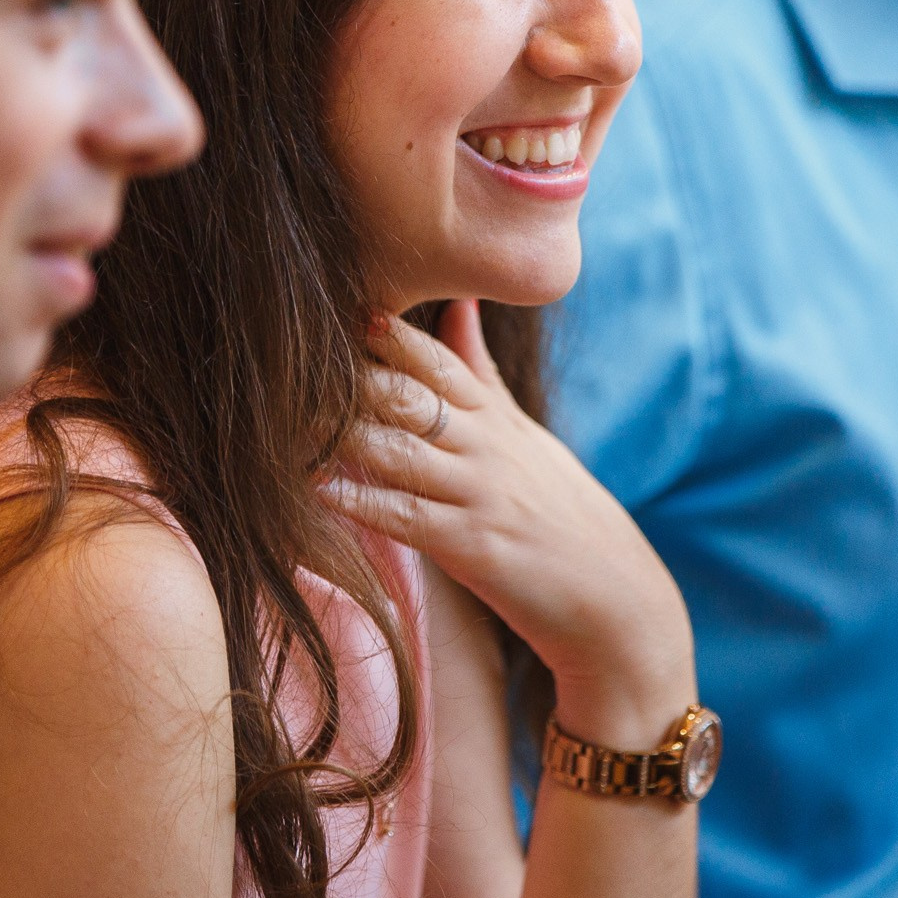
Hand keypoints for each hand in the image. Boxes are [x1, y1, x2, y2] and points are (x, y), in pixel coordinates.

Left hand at [319, 299, 694, 749]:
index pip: (435, 359)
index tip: (337, 309)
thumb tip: (460, 301)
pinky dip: (359, 500)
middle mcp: (485, 446)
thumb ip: (481, 371)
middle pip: (408, 394)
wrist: (613, 596)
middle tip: (286, 363)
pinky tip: (318, 488)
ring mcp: (478, 494)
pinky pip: (404, 515)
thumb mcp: (523, 433)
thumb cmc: (559, 511)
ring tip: (283, 421)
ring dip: (339, 435)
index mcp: (494, 417)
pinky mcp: (470, 546)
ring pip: (398, 449)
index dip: (385, 334)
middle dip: (349, 378)